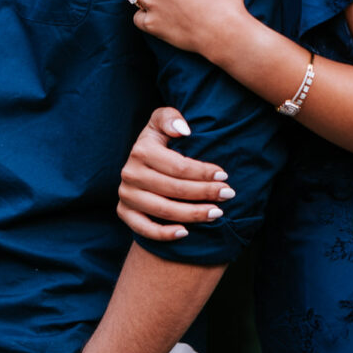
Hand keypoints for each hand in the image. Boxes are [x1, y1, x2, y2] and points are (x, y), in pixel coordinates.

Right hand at [118, 107, 234, 240]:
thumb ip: (170, 118)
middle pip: (174, 189)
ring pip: (164, 210)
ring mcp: (126, 195)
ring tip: (217, 213)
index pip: (178, 166)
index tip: (224, 175)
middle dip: (205, 192)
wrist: (139, 162)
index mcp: (141, 150)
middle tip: (228, 194)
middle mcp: (130, 173)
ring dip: (193, 214)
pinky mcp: (124, 212)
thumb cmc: (159, 140)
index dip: (203, 172)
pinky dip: (164, 234)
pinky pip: (144, 229)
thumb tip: (184, 130)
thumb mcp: (161, 121)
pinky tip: (186, 233)